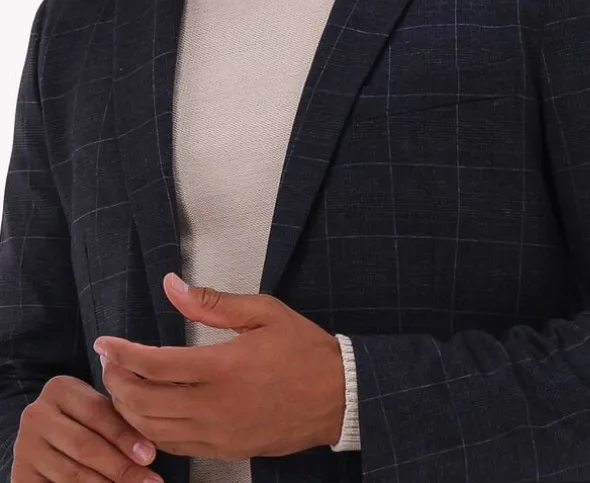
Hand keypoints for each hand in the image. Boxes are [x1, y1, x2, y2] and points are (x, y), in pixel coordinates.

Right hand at [11, 373, 162, 482]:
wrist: (46, 438)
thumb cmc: (83, 420)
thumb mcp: (97, 411)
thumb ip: (119, 418)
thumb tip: (150, 448)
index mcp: (60, 389)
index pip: (97, 413)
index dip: (125, 436)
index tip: (150, 455)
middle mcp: (37, 414)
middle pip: (85, 445)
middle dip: (120, 466)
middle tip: (148, 480)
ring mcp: (25, 446)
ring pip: (71, 472)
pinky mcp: (21, 474)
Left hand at [94, 273, 345, 459]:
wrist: (337, 396)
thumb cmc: (303, 350)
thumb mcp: (263, 312)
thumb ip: (212, 302)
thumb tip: (173, 285)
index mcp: (222, 367)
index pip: (154, 364)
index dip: (122, 354)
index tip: (105, 343)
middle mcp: (214, 406)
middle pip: (143, 402)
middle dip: (117, 382)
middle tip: (110, 362)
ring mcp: (218, 434)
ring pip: (153, 430)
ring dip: (128, 409)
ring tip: (122, 386)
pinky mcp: (224, 450)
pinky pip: (174, 446)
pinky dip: (151, 431)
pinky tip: (148, 413)